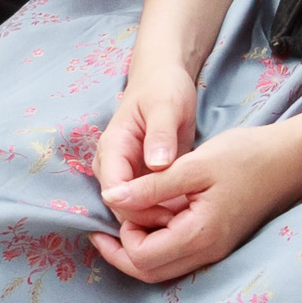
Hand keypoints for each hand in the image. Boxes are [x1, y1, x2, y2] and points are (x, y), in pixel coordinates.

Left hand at [89, 122, 301, 287]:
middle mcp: (207, 252)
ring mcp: (213, 251)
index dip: (122, 235)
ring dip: (139, 246)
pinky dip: (157, 240)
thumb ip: (150, 187)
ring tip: (128, 214)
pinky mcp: (217, 242)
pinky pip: (178, 253)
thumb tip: (110, 198)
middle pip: (149, 272)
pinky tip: (152, 213)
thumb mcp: (193, 165)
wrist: (290, 159)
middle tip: (103, 225)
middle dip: (121, 251)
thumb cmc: (245, 156)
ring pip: (163, 267)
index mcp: (200, 235)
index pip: (143, 257)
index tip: (121, 203)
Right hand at [90, 56, 199, 213]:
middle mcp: (112, 166)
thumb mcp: (166, 106)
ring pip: (132, 210)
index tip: (171, 213)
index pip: (114, 192)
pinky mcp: (139, 179)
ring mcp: (124, 174)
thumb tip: (156, 165)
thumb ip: (160, 135)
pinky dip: (163, 211)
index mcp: (112, 148)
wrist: (163, 81)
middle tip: (186, 221)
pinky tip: (187, 212)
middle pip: (121, 207)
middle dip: (149, 218)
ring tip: (189, 218)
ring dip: (156, 218)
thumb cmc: (163, 89)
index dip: (138, 208)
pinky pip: (145, 204)